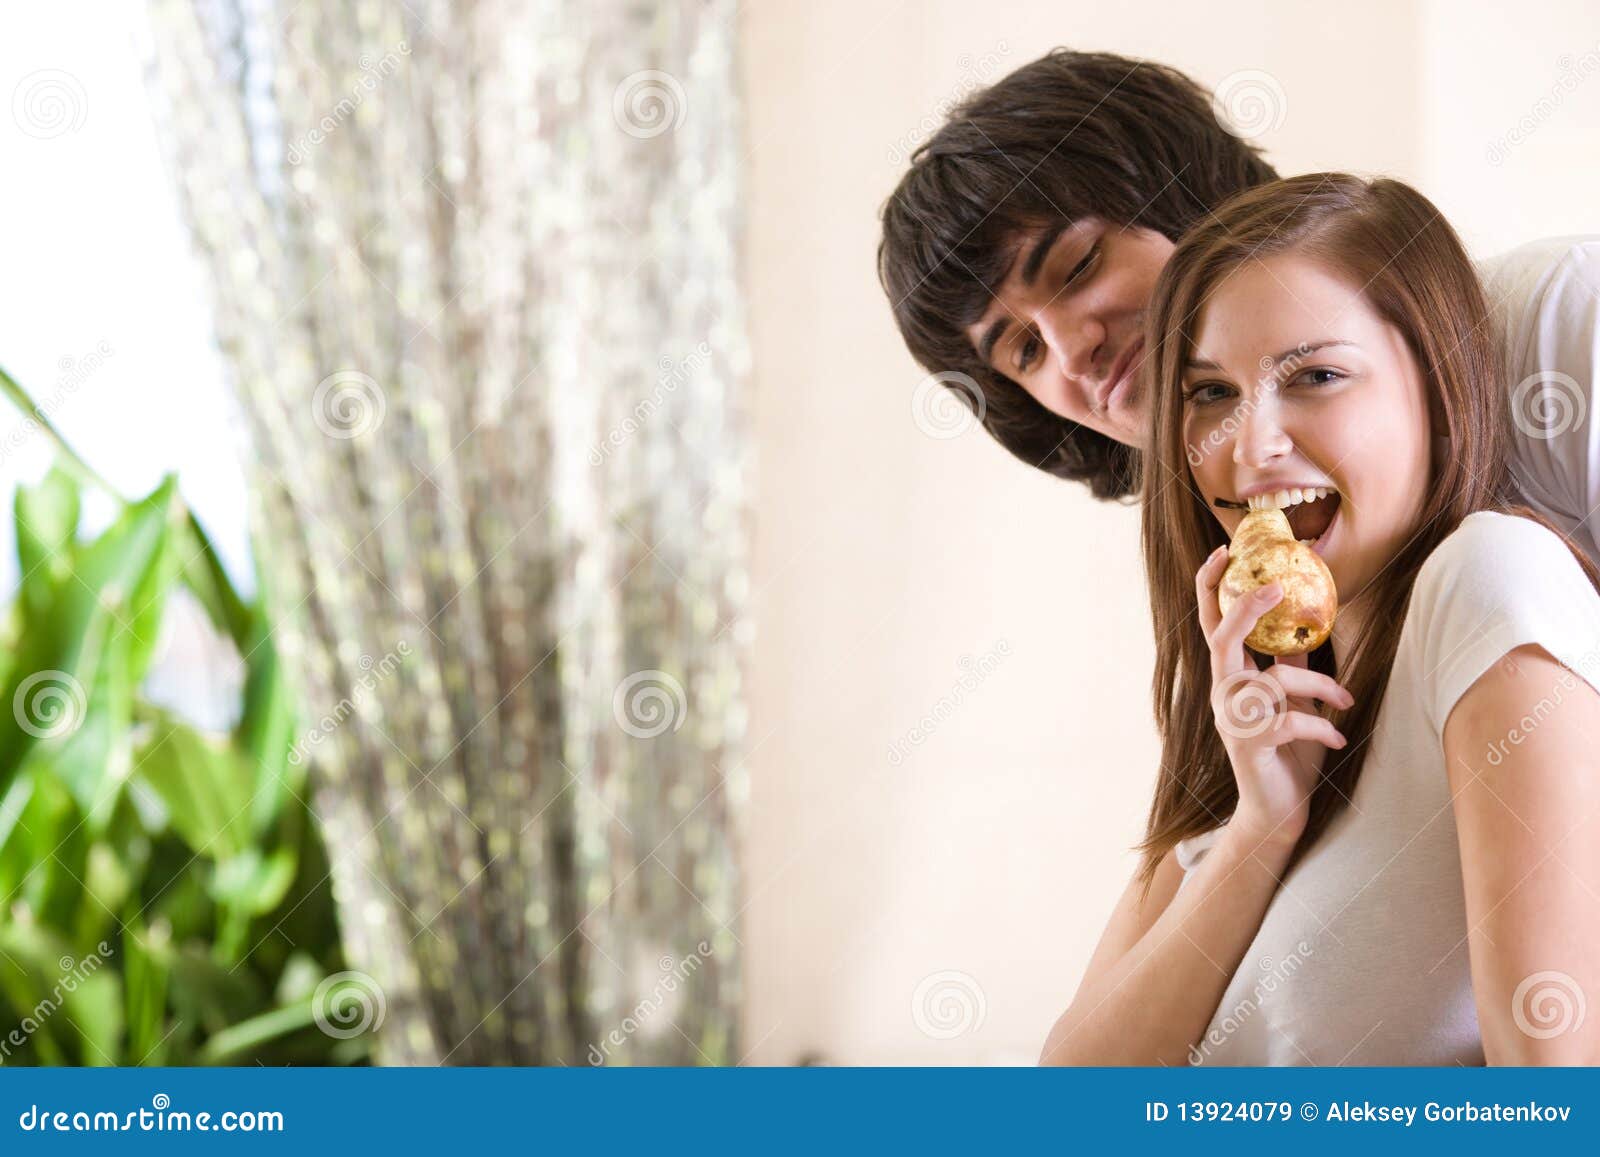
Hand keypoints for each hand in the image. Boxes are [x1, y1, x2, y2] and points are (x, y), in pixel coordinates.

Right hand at [1195, 545, 1353, 848]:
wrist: (1279, 810)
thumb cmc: (1288, 752)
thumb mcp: (1294, 701)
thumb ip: (1290, 667)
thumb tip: (1302, 631)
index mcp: (1232, 676)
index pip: (1211, 623)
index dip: (1211, 587)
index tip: (1222, 552)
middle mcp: (1224, 693)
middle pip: (1223, 638)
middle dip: (1246, 608)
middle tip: (1275, 585)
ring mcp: (1232, 720)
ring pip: (1275, 680)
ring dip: (1321, 688)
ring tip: (1348, 701)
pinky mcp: (1249, 746)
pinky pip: (1289, 721)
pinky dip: (1320, 728)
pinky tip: (1338, 739)